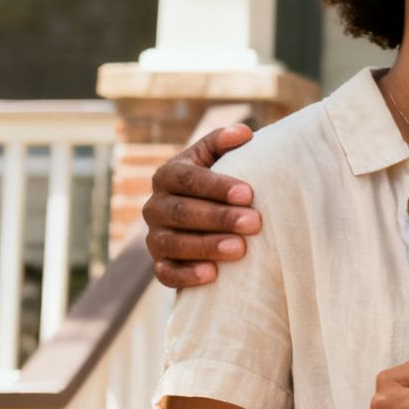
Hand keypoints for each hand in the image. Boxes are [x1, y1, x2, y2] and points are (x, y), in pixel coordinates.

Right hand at [144, 123, 260, 288]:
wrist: (201, 221)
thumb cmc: (215, 185)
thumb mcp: (215, 160)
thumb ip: (223, 143)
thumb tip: (244, 133)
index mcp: (168, 176)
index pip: (188, 179)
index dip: (217, 186)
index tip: (249, 194)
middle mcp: (154, 206)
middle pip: (183, 212)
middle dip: (219, 218)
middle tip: (254, 223)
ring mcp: (155, 237)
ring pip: (174, 243)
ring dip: (207, 246)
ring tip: (240, 249)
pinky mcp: (160, 264)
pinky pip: (166, 273)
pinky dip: (187, 275)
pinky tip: (212, 275)